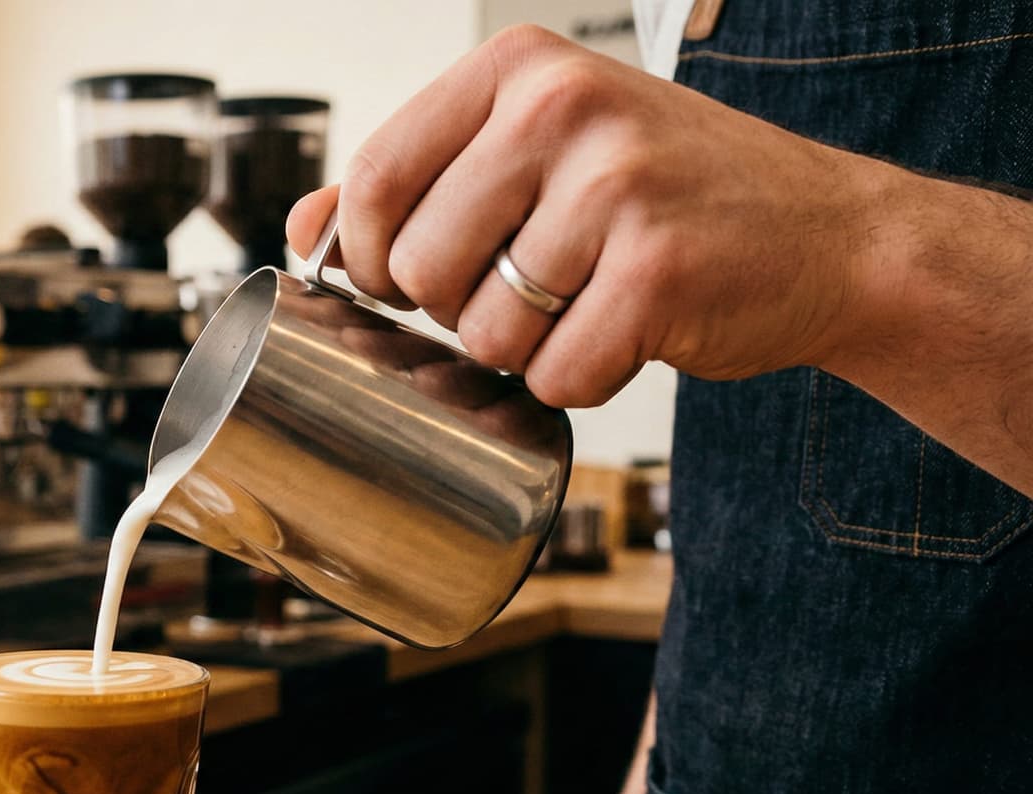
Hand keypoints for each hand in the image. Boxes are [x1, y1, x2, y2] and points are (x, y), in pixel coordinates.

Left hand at [286, 25, 900, 407]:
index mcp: (520, 70)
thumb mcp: (537, 153)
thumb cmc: (673, 195)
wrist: (834, 235)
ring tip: (589, 300)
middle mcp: (563, 110)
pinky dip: (582, 378)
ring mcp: (616, 188)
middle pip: (420, 268)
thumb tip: (306, 226)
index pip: (376, 177)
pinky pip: (556, 375)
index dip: (374, 256)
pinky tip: (629, 331)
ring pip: (483, 332)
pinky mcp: (658, 272)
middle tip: (528, 288)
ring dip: (525, 348)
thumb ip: (418, 179)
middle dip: (456, 310)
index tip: (408, 276)